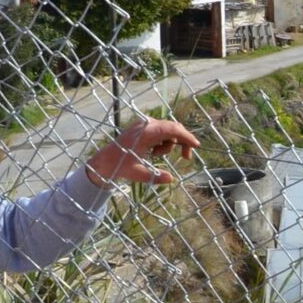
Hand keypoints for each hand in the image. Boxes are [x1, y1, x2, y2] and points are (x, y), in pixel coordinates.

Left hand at [85, 116, 200, 187]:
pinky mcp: (144, 126)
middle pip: (173, 128)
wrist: (106, 159)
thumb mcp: (138, 174)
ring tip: (157, 156)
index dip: (186, 136)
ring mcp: (145, 124)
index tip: (196, 145)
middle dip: (182, 142)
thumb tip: (171, 178)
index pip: (172, 129)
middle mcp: (146, 125)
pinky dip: (163, 142)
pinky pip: (162, 131)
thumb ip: (155, 177)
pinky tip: (154, 152)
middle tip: (186, 158)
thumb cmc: (120, 166)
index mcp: (145, 133)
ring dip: (169, 145)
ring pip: (169, 130)